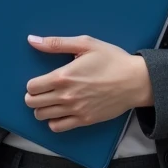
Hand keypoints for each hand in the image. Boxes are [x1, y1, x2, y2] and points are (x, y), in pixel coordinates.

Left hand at [24, 35, 152, 131]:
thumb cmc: (112, 59)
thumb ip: (57, 43)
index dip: (33, 83)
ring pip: (42, 116)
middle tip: (43, 90)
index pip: (32, 87)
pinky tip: (61, 111)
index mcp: (64, 76)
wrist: (136, 81)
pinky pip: (57, 127)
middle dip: (34, 96)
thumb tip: (32, 40)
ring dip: (42, 108)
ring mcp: (75, 110)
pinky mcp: (84, 120)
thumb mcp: (86, 44)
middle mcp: (66, 96)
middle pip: (33, 103)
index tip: (41, 80)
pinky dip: (54, 121)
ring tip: (52, 100)